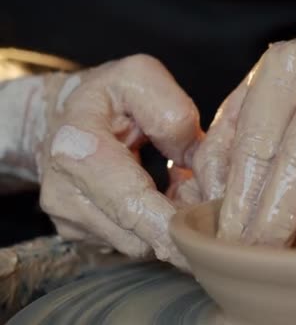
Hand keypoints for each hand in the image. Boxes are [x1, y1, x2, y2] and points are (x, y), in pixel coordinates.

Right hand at [35, 55, 201, 268]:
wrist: (60, 115)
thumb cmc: (109, 95)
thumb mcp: (141, 78)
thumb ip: (171, 111)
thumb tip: (193, 159)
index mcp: (77, 145)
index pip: (129, 200)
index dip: (168, 223)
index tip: (202, 234)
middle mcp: (63, 190)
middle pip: (136, 235)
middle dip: (178, 228)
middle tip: (206, 205)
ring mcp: (67, 218)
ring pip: (137, 246)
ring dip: (166, 227)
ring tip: (177, 191)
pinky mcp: (77, 234)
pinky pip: (128, 245)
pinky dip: (151, 229)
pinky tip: (158, 201)